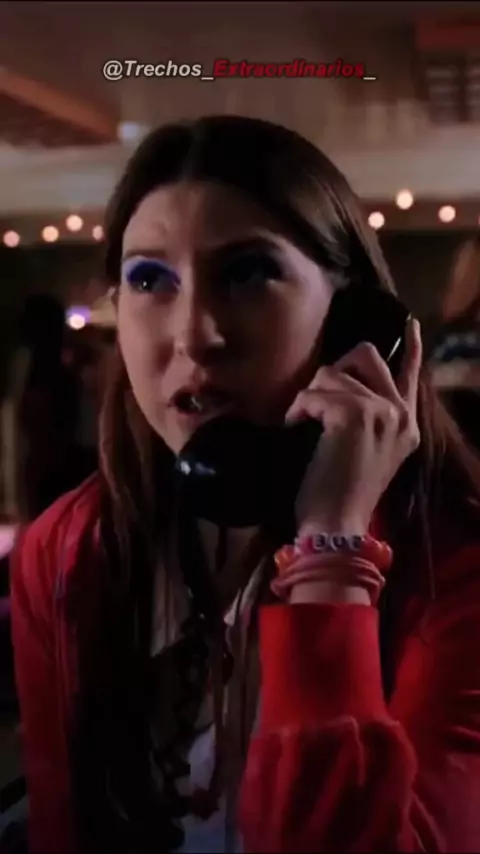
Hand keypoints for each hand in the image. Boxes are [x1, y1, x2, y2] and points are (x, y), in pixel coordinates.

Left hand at [287, 317, 421, 537]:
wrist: (336, 523)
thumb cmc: (342, 492)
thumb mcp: (368, 451)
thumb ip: (370, 417)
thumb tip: (345, 382)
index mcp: (407, 423)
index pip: (411, 374)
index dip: (410, 347)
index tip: (410, 323)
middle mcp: (399, 413)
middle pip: (365, 356)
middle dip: (332, 371)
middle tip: (316, 400)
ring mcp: (380, 411)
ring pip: (331, 373)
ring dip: (309, 395)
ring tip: (303, 423)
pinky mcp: (353, 415)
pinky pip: (314, 394)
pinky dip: (298, 409)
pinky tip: (296, 427)